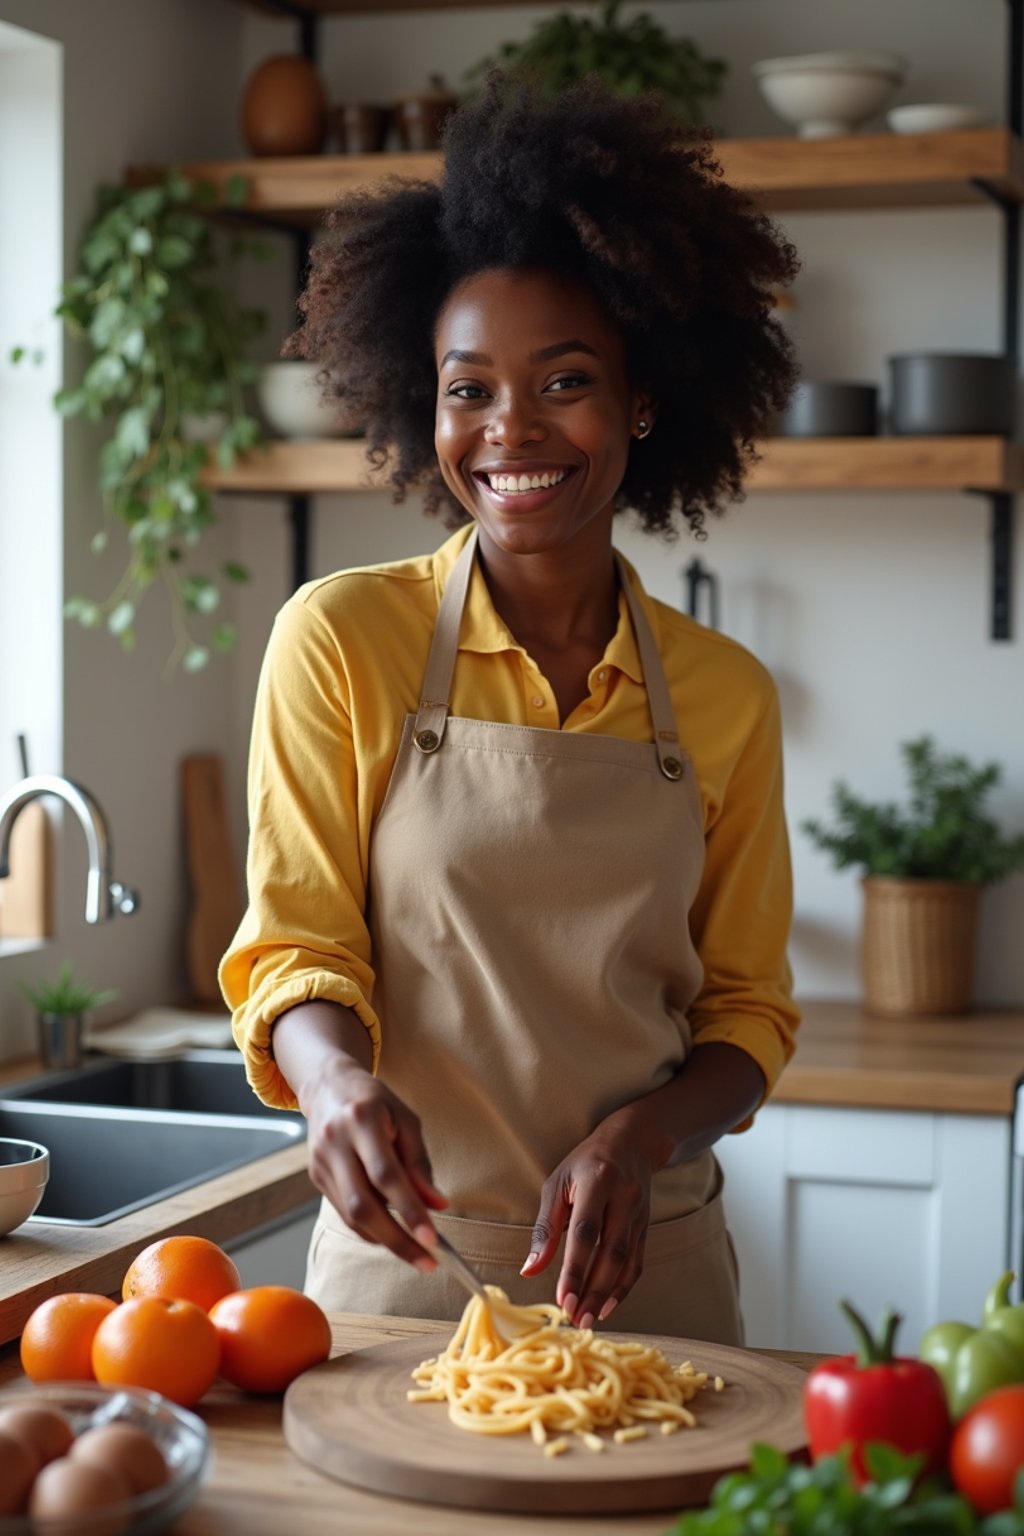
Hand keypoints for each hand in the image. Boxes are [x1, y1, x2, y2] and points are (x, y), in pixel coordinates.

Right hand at [302, 1057, 446, 1270]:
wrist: (327, 1086)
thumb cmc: (374, 1101)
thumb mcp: (406, 1120)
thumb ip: (420, 1163)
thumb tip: (438, 1205)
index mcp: (362, 1120)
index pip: (386, 1175)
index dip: (409, 1210)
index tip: (432, 1239)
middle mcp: (335, 1142)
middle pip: (364, 1205)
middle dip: (397, 1240)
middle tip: (427, 1262)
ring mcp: (321, 1162)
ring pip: (352, 1216)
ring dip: (385, 1239)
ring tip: (415, 1250)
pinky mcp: (316, 1177)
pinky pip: (344, 1213)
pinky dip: (370, 1228)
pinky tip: (391, 1232)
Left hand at [520, 1122, 656, 1329]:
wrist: (633, 1141)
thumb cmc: (585, 1162)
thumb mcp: (558, 1183)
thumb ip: (545, 1227)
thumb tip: (529, 1269)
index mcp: (597, 1181)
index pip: (585, 1231)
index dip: (574, 1268)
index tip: (563, 1299)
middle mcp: (624, 1197)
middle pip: (610, 1252)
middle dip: (592, 1290)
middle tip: (576, 1319)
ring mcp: (639, 1212)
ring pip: (626, 1261)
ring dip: (607, 1294)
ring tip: (589, 1320)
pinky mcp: (646, 1225)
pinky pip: (637, 1262)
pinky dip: (623, 1287)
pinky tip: (608, 1306)